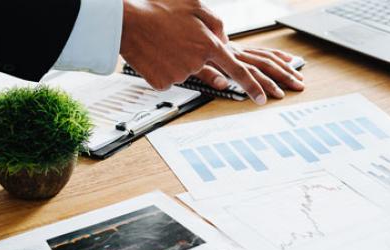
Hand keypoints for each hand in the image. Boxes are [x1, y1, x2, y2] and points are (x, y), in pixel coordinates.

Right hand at [121, 0, 266, 103]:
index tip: (262, 99)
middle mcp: (197, 62)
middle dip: (191, 54)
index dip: (253, 86)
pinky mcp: (164, 83)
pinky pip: (169, 78)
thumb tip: (224, 40)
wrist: (127, 23)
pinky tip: (154, 54)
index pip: (239, 70)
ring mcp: (180, 75)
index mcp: (209, 44)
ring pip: (185, 71)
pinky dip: (163, 68)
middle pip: (203, 65)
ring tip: (162, 42)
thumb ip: (216, 23)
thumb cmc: (160, 10)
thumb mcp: (195, 6)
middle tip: (173, 39)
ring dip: (177, 59)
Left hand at [193, 43, 304, 99]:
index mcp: (223, 56)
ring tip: (298, 78)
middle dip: (282, 77)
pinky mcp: (240, 48)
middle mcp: (235, 51)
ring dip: (284, 68)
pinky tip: (289, 60)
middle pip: (263, 64)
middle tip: (296, 88)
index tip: (264, 100)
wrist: (182, 30)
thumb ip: (207, 74)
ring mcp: (239, 49)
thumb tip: (222, 84)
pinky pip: (263, 50)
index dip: (256, 87)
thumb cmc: (187, 49)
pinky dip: (277, 55)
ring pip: (266, 58)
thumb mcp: (192, 65)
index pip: (244, 73)